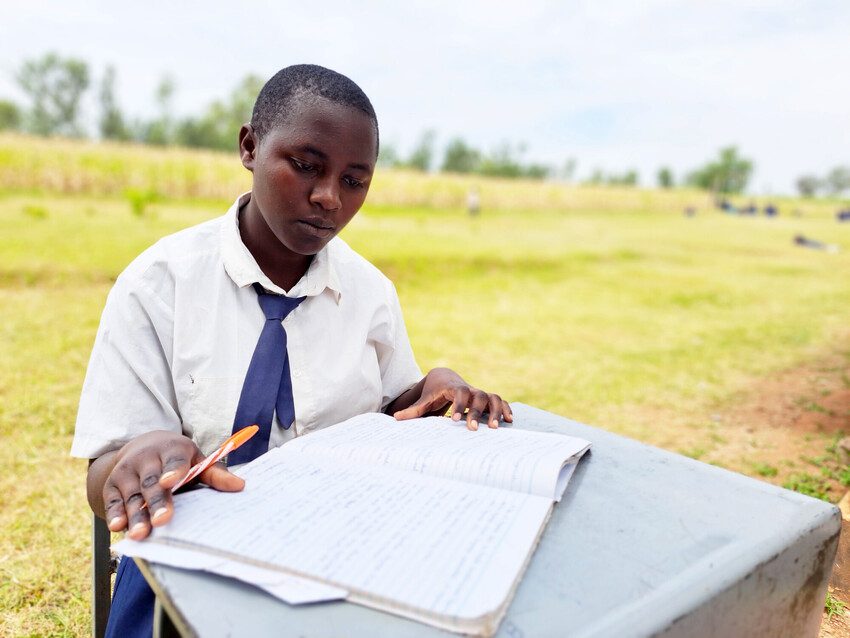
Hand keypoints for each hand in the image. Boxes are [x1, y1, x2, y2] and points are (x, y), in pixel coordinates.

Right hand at [99, 431, 244, 539]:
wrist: (141, 447)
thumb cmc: (177, 459)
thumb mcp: (196, 460)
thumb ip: (215, 474)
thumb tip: (240, 486)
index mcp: (172, 449)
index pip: (174, 460)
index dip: (174, 470)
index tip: (172, 481)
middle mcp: (146, 458)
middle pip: (152, 482)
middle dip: (157, 501)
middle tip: (164, 520)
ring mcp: (127, 471)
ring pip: (133, 496)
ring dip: (136, 516)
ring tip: (141, 534)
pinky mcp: (112, 485)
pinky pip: (113, 501)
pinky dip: (115, 514)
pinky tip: (118, 527)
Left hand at [391, 367, 512, 430]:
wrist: (445, 378)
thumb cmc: (434, 392)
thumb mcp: (424, 400)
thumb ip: (413, 410)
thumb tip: (396, 419)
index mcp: (454, 389)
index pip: (458, 394)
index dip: (458, 406)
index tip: (454, 420)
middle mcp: (470, 389)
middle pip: (477, 397)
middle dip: (476, 413)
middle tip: (473, 429)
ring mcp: (480, 393)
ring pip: (492, 398)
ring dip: (495, 411)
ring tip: (495, 428)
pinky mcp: (488, 399)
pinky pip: (500, 401)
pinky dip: (506, 409)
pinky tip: (510, 421)